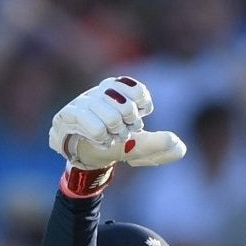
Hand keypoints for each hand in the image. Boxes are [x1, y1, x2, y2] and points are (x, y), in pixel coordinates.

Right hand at [48, 76, 184, 170]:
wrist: (84, 157)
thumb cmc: (114, 145)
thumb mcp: (140, 147)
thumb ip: (159, 146)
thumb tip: (179, 147)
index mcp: (120, 88)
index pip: (139, 93)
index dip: (141, 111)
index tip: (135, 120)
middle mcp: (101, 89)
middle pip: (128, 108)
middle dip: (128, 128)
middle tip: (120, 132)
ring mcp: (83, 101)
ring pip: (112, 119)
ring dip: (114, 135)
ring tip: (108, 136)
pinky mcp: (67, 115)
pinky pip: (96, 128)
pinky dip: (101, 139)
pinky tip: (96, 139)